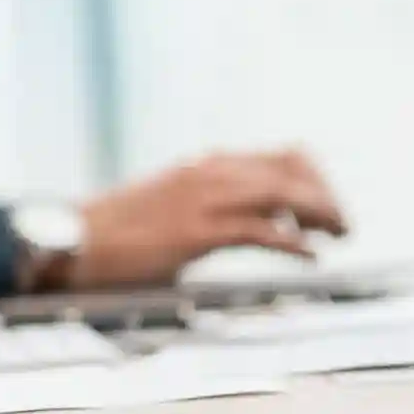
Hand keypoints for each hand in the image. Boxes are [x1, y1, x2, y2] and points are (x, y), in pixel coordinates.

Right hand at [71, 150, 348, 289]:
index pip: (279, 157)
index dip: (313, 178)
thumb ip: (206, 207)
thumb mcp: (168, 207)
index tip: (327, 204)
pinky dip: (293, 243)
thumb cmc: (115, 233)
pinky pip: (260, 230)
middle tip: (340, 225)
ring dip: (318, 213)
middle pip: (290, 169)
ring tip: (337, 235)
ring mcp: (201, 200)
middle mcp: (207, 173)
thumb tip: (247, 225)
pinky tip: (309, 256)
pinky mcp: (196, 232)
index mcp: (202, 167)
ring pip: (281, 193)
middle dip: (324, 194)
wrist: (72, 241)